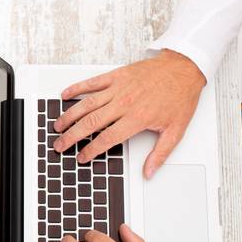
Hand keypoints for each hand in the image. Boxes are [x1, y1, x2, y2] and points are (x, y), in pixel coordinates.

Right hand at [52, 50, 205, 177]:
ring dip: (70, 116)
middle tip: (60, 145)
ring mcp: (119, 88)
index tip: (82, 157)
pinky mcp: (117, 75)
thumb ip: (160, 154)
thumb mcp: (175, 130)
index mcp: (137, 118)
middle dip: (72, 136)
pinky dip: (77, 88)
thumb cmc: (180, 97)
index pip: (107, 139)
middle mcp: (124, 103)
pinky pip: (92, 83)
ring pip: (87, 104)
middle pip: (91, 123)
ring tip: (58, 125)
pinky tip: (66, 95)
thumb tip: (149, 172)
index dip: (91, 150)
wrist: (183, 68)